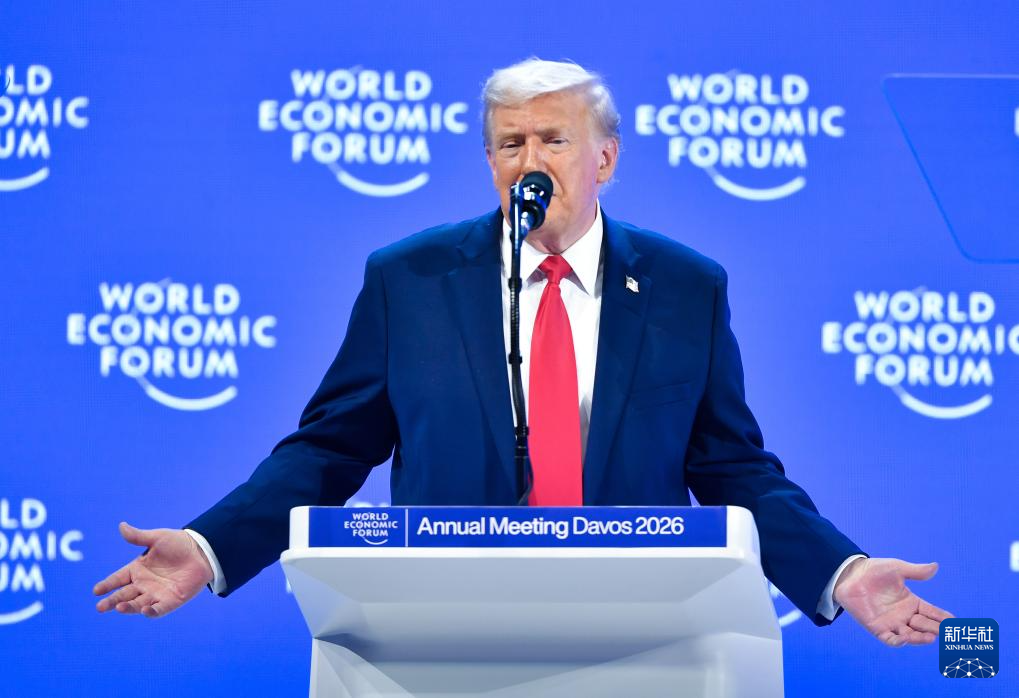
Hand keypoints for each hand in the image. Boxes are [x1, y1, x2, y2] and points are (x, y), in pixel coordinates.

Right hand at [93, 522, 213, 618]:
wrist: (203, 551)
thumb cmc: (179, 544)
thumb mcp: (157, 538)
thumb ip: (139, 536)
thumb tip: (121, 526)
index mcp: (137, 569)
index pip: (117, 579)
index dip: (107, 584)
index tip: (96, 590)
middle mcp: (144, 584)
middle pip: (124, 595)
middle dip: (111, 601)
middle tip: (100, 607)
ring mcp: (156, 594)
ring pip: (137, 604)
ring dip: (128, 607)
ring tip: (119, 607)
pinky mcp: (171, 601)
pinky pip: (158, 610)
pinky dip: (151, 612)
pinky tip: (144, 610)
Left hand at [834, 557, 952, 646]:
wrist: (849, 575)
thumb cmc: (873, 571)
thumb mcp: (897, 569)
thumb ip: (916, 571)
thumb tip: (935, 567)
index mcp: (911, 602)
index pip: (932, 612)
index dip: (943, 617)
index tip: (955, 621)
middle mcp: (904, 615)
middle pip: (924, 625)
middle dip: (936, 628)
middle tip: (947, 631)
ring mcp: (891, 623)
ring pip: (911, 635)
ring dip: (920, 638)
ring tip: (931, 637)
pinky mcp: (877, 628)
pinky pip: (891, 639)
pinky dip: (899, 641)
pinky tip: (906, 638)